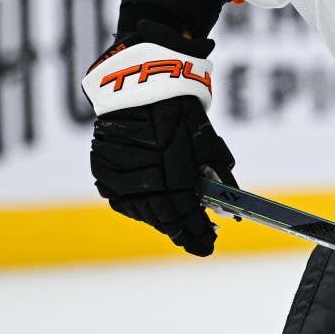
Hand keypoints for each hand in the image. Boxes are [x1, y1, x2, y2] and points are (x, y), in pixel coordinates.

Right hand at [90, 94, 234, 255]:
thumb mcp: (210, 148)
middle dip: (181, 231)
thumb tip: (231, 209)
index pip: (185, 219)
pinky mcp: (103, 171)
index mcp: (174, 176)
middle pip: (163, 220)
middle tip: (196, 238)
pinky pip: (121, 200)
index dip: (197, 235)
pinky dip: (138, 207)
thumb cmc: (184, 115)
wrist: (145, 86)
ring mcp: (120, 179)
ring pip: (141, 213)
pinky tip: (151, 208)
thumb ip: (219, 182)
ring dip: (160, 221)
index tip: (207, 246)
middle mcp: (144, 182)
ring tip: (176, 224)